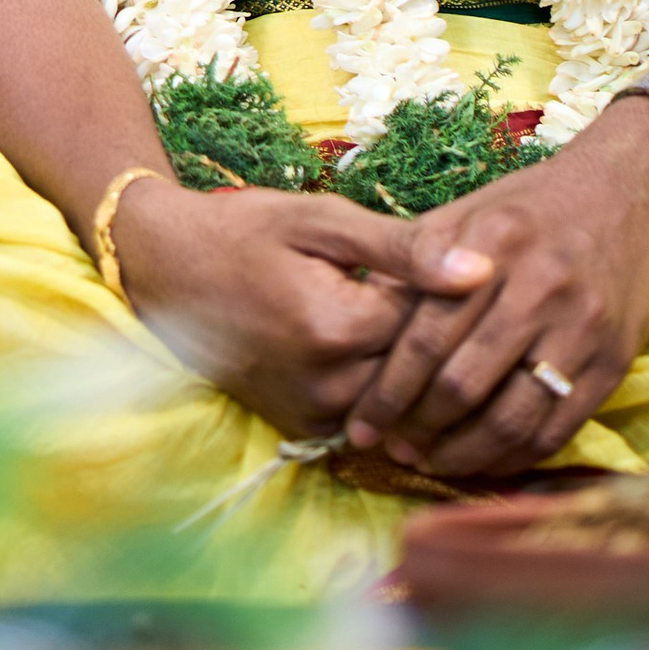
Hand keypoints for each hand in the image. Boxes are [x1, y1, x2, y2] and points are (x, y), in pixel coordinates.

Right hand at [113, 179, 470, 441]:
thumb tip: (482, 270)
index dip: (450, 298)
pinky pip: (368, 417)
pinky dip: (384, 387)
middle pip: (422, 375)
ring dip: (416, 369)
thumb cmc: (246, 231)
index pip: (432, 327)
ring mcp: (313, 415)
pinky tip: (384, 351)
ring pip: (400, 403)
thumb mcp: (322, 221)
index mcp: (338, 327)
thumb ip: (403, 249)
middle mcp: (329, 385)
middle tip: (454, 304)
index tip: (459, 270)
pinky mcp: (301, 429)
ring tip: (424, 328)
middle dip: (442, 341)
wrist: (166, 269)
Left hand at [341, 101, 648, 479]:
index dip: (388, 390)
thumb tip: (362, 310)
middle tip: (392, 449)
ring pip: (511, 418)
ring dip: (464, 454)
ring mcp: (580, 328)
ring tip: (431, 463)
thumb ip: (418, 257)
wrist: (629, 190)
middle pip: (464, 383)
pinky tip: (486, 462)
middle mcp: (537, 287)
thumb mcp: (469, 209)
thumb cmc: (533, 204)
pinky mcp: (614, 361)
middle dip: (418, 427)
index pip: (426, 335)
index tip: (359, 425)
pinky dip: (517, 456)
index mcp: (489, 245)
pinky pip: (558, 429)